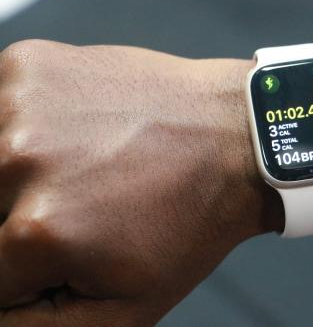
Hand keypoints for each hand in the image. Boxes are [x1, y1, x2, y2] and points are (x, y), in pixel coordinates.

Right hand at [0, 40, 278, 325]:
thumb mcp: (127, 310)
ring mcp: (21, 103)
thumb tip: (0, 310)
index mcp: (37, 231)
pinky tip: (74, 132)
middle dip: (21, 225)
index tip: (67, 250)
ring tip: (80, 172)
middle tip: (81, 208)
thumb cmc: (193, 219)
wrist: (236, 136)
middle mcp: (17, 159)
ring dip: (18, 177)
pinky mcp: (29, 64)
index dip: (25, 273)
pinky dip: (22, 127)